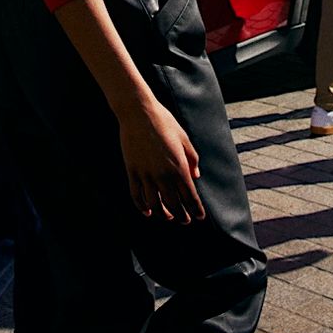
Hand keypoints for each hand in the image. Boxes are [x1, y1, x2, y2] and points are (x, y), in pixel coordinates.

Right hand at [119, 99, 203, 223]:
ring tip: (168, 217)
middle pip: (174, 204)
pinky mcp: (132, 171)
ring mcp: (146, 174)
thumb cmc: (164, 122)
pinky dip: (142, 207)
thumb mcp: (184, 138)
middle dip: (182, 216)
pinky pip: (136, 195)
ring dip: (163, 214)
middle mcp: (163, 174)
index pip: (190, 196)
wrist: (138, 112)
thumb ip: (192, 159)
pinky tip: (148, 212)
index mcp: (179, 167)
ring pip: (155, 204)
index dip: (196, 209)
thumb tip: (195, 176)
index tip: (200, 217)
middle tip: (186, 221)